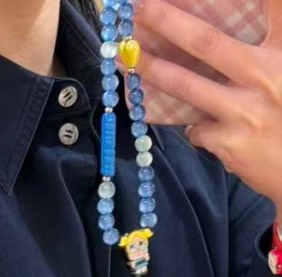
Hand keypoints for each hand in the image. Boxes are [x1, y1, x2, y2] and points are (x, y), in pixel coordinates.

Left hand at [135, 0, 281, 209]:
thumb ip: (268, 47)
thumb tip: (217, 50)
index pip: (273, 7)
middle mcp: (265, 75)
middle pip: (207, 42)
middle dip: (169, 21)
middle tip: (142, 7)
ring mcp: (244, 111)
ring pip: (186, 86)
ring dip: (153, 70)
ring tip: (130, 59)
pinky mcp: (230, 143)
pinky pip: (197, 128)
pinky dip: (195, 125)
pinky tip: (204, 125)